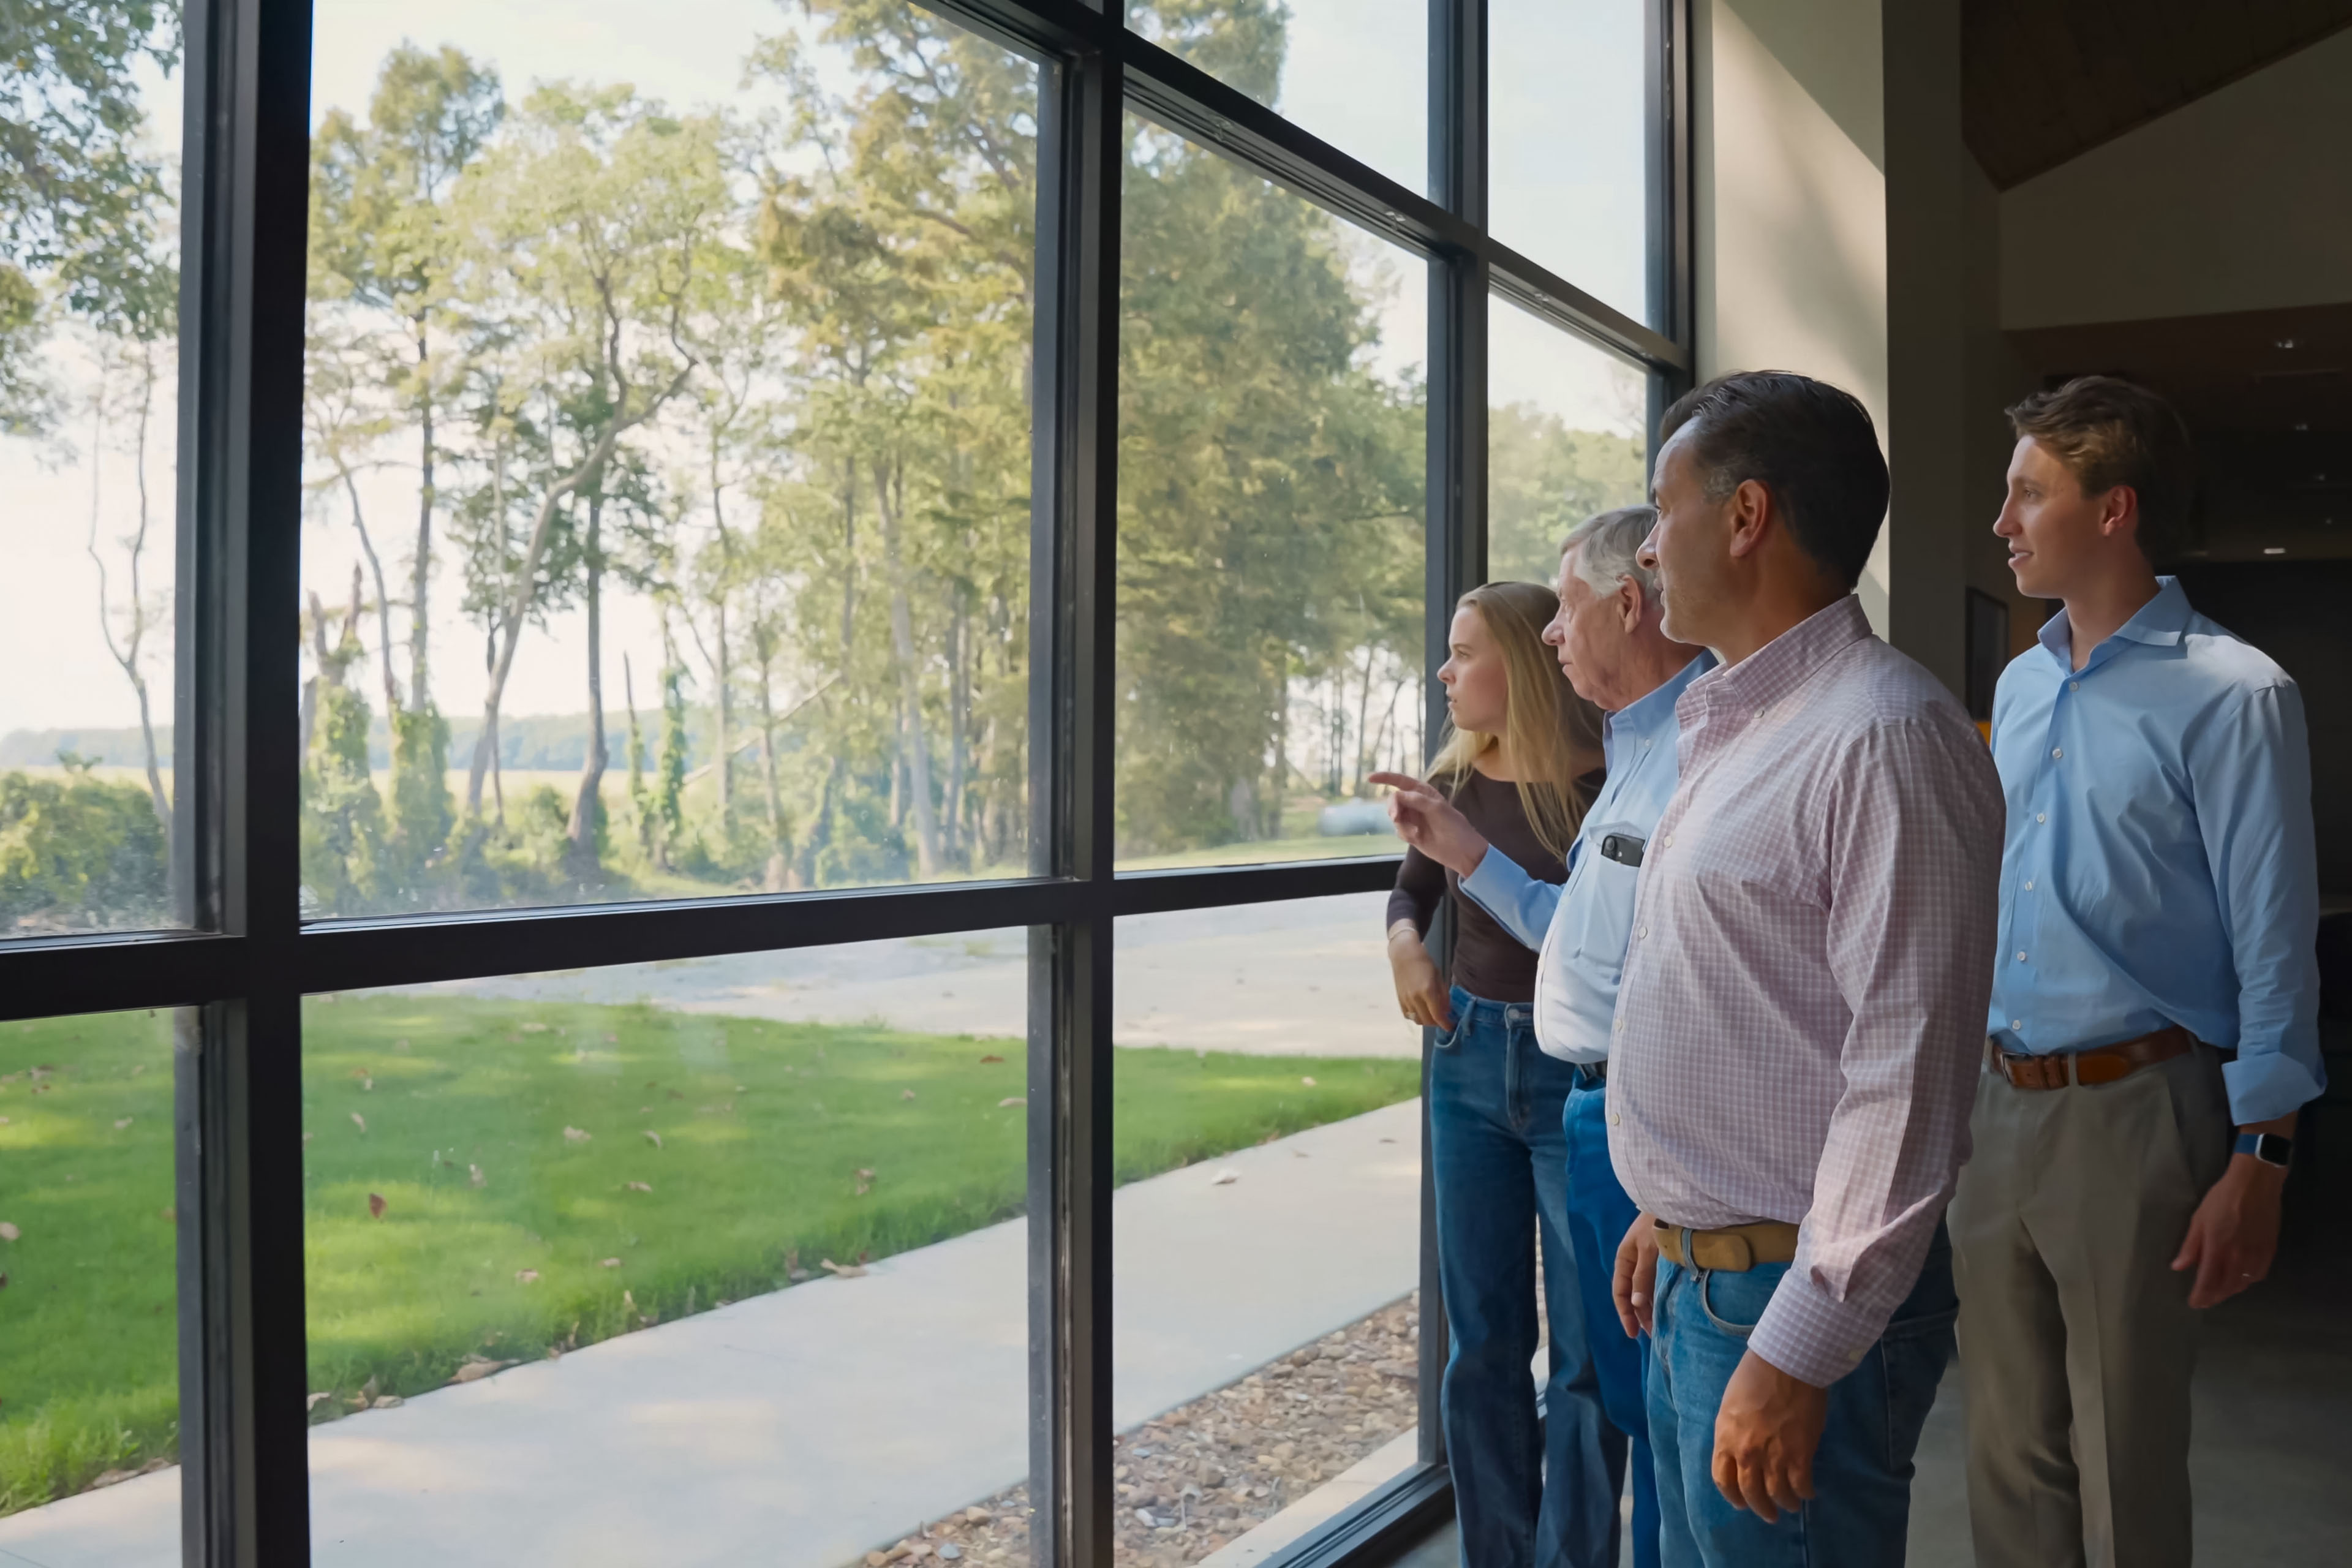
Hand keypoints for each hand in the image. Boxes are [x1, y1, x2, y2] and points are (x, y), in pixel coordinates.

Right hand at [1367, 772, 1489, 876]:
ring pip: (1394, 816)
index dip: (1386, 778)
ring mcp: (1413, 819)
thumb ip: (1416, 799)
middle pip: (1394, 800)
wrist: (1461, 852)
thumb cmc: (1454, 826)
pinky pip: (1398, 830)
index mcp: (1424, 792)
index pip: (1401, 781)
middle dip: (1393, 807)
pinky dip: (1405, 834)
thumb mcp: (1437, 808)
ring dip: (1402, 824)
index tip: (1370, 779)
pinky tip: (1417, 838)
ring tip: (1415, 833)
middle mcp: (1416, 804)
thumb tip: (1397, 795)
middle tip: (1396, 817)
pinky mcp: (1411, 833)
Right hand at [1386, 924, 1452, 1029]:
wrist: (1404, 955)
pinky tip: (1421, 1011)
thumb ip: (1443, 995)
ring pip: (1417, 1020)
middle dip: (1437, 1023)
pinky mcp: (1399, 999)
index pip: (1437, 1015)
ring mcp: (1406, 1000)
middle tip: (1443, 1020)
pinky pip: (1408, 1015)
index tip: (1451, 1027)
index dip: (1445, 1024)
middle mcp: (1415, 998)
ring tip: (1432, 1015)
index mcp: (1428, 991)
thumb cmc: (1425, 963)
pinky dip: (1416, 1016)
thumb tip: (1447, 1011)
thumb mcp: (1439, 977)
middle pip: (1427, 1021)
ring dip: (1427, 1021)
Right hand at [1613, 1211, 1658, 1336]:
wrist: (1678, 1200)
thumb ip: (1642, 1276)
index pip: (1620, 1292)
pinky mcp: (1663, 1259)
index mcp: (1624, 1258)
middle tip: (1652, 1334)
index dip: (1625, 1313)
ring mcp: (1648, 1261)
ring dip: (1651, 1307)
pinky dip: (1660, 1296)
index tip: (1634, 1334)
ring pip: (1646, 1290)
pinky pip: (1657, 1283)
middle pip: (1633, 1294)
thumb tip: (1636, 1304)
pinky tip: (1666, 1306)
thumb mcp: (1648, 1249)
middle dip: (1640, 1315)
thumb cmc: (1658, 1222)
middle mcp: (1634, 1262)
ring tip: (1660, 1325)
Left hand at [1712, 1350, 1826, 1522]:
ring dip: (1784, 1504)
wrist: (1786, 1364)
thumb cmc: (1755, 1375)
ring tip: (1789, 1506)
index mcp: (1725, 1438)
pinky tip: (1808, 1493)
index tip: (1740, 1502)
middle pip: (1750, 1493)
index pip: (1722, 1479)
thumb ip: (1734, 1432)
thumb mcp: (1731, 1405)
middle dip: (1759, 1508)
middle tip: (1768, 1514)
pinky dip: (1804, 1493)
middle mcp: (1746, 1453)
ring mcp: (1773, 1456)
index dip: (1732, 1495)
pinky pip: (1801, 1485)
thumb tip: (1740, 1449)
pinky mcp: (1800, 1455)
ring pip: (1777, 1494)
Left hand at [2171, 1152, 2286, 1307]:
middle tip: (2206, 1301)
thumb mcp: (2198, 1219)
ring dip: (2231, 1291)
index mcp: (2217, 1248)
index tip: (2194, 1304)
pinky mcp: (2269, 1250)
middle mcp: (2238, 1257)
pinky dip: (2248, 1281)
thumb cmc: (2221, 1199)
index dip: (2201, 1295)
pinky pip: (2259, 1274)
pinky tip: (2242, 1280)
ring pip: (2243, 1283)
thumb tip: (2178, 1267)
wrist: (2255, 1185)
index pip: (2207, 1281)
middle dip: (2215, 1296)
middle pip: (2226, 1286)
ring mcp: (2256, 1255)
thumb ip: (2190, 1246)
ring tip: (2221, 1293)